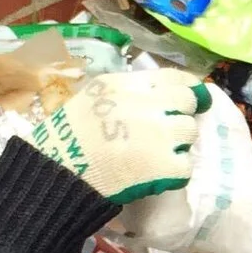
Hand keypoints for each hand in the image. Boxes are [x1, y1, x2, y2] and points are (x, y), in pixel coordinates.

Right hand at [26, 69, 209, 204]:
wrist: (58, 172)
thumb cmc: (67, 136)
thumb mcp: (92, 96)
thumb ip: (126, 90)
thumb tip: (156, 93)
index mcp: (128, 85)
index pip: (172, 77)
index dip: (187, 87)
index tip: (193, 95)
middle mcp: (148, 104)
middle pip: (187, 102)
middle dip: (181, 115)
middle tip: (167, 131)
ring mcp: (160, 135)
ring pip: (189, 132)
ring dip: (177, 144)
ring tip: (157, 155)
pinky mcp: (165, 165)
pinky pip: (186, 165)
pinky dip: (174, 172)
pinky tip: (157, 175)